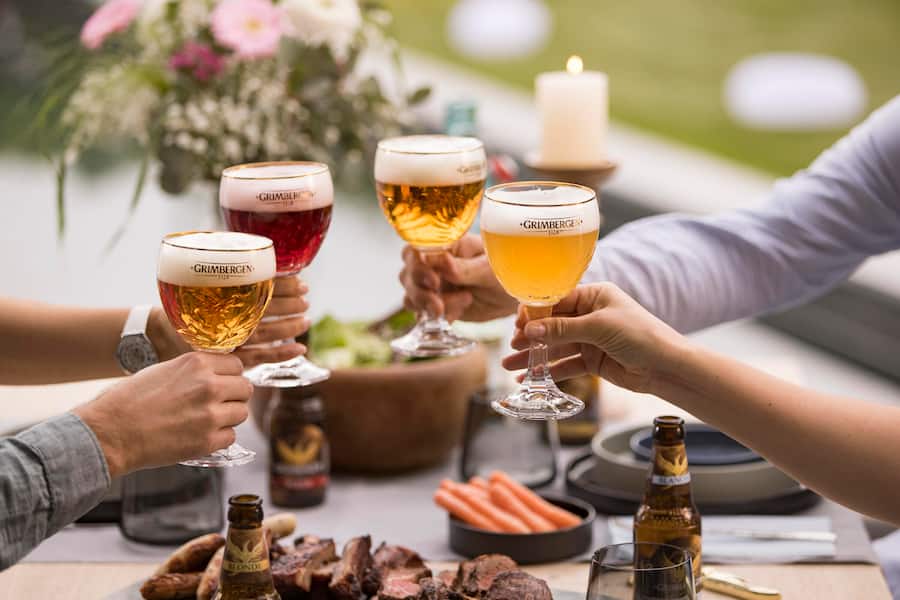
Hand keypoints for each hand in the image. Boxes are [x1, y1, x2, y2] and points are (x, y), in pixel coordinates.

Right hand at [74, 352, 253, 477]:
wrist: (109, 433)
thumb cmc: (129, 401)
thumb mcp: (164, 370)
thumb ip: (194, 371)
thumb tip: (217, 374)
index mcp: (197, 363)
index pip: (237, 364)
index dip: (229, 375)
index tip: (221, 382)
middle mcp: (209, 386)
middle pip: (245, 388)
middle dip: (234, 396)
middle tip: (217, 403)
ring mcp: (210, 415)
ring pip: (241, 413)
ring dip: (228, 417)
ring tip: (205, 420)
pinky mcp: (207, 441)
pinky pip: (230, 436)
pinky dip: (219, 438)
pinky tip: (199, 435)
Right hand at [149, 277, 310, 366]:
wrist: (159, 335)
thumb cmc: (184, 306)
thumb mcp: (195, 282)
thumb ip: (221, 268)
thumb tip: (253, 249)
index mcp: (214, 296)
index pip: (253, 288)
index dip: (280, 284)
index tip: (299, 280)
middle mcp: (220, 319)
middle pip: (262, 311)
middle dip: (288, 304)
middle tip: (305, 299)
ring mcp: (225, 341)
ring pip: (263, 334)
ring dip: (289, 326)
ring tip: (306, 319)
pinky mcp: (229, 358)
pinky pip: (258, 358)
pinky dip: (280, 355)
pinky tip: (299, 350)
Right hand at [399, 234, 516, 321]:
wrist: (512, 296)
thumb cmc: (506, 272)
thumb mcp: (489, 269)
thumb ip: (466, 268)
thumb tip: (442, 262)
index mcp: (446, 244)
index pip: (417, 249)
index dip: (418, 265)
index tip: (434, 282)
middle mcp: (434, 262)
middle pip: (408, 273)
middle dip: (419, 291)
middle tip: (439, 306)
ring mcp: (432, 283)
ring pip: (411, 293)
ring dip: (426, 305)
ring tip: (457, 306)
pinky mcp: (435, 302)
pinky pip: (422, 311)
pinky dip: (434, 317)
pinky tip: (456, 314)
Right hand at [502, 283, 688, 392]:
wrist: (666, 367)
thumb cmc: (641, 335)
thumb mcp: (599, 327)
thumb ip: (563, 329)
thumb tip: (530, 328)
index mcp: (594, 296)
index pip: (557, 300)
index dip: (536, 312)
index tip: (517, 323)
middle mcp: (590, 315)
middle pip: (552, 324)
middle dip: (530, 336)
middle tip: (511, 345)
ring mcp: (590, 339)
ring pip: (555, 346)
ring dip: (534, 356)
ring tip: (510, 365)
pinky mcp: (592, 360)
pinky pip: (565, 364)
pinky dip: (548, 371)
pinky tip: (528, 377)